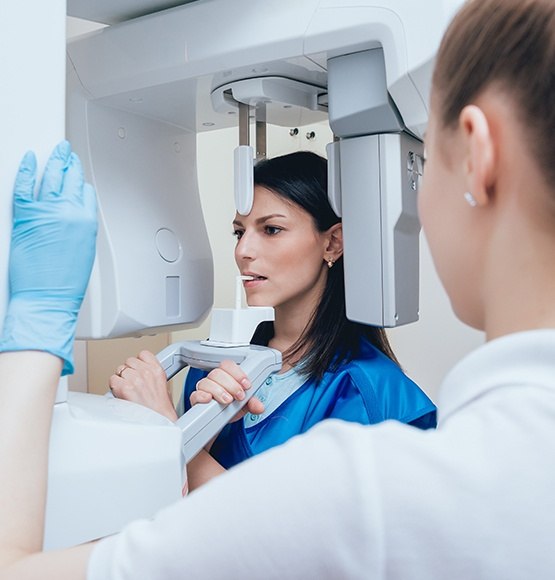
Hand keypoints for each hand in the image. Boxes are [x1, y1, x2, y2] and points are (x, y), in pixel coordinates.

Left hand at [0, 141, 96, 374]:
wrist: (47, 298)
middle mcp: (68, 212)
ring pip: (51, 177)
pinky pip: (24, 186)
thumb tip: (74, 216)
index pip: (85, 192)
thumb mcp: (84, 251)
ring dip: (54, 161)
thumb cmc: (66, 283)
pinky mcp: (25, 216)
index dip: (81, 182)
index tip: (78, 176)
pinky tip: (30, 160)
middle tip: (67, 153)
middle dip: (69, 163)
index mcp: (86, 221)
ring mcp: (46, 211)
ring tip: (56, 151)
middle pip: (70, 179)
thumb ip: (80, 228)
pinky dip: (27, 170)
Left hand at [109, 350, 177, 420]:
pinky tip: (121, 394)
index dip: (138, 362)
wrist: (159, 421)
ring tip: (127, 390)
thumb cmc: (160, 409)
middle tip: (132, 383)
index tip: (138, 368)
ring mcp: (135, 379)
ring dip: (121, 379)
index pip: (143, 354)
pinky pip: (113, 380)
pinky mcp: (124, 388)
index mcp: (157, 370)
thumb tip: (139, 372)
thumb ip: (151, 375)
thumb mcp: (162, 385)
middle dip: (129, 371)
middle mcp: (146, 372)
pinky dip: (114, 387)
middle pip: (129, 361)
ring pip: (120, 370)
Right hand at [191, 359, 263, 420]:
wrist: (220, 423)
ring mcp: (204, 389)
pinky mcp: (196, 400)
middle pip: (217, 373)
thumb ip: (252, 403)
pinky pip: (195, 394)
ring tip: (228, 400)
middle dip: (231, 384)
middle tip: (239, 395)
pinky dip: (202, 396)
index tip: (246, 385)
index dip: (237, 373)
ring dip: (219, 391)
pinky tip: (209, 399)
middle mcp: (214, 381)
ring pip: (206, 382)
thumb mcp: (244, 405)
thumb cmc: (230, 409)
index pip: (228, 365)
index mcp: (226, 376)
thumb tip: (259, 407)